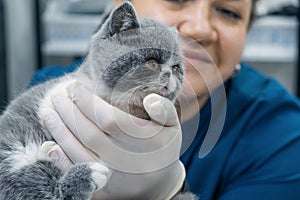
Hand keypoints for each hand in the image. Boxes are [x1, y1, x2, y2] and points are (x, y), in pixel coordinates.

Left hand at [41, 83, 184, 198]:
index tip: (76, 87)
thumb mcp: (172, 128)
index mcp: (143, 142)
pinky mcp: (101, 189)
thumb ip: (164, 110)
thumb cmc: (163, 150)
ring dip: (58, 130)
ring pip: (78, 151)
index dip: (88, 102)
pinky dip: (60, 159)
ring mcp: (111, 176)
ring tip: (47, 111)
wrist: (159, 185)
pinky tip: (49, 144)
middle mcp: (124, 160)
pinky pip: (76, 173)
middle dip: (68, 110)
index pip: (109, 118)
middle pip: (88, 133)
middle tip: (57, 94)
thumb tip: (150, 100)